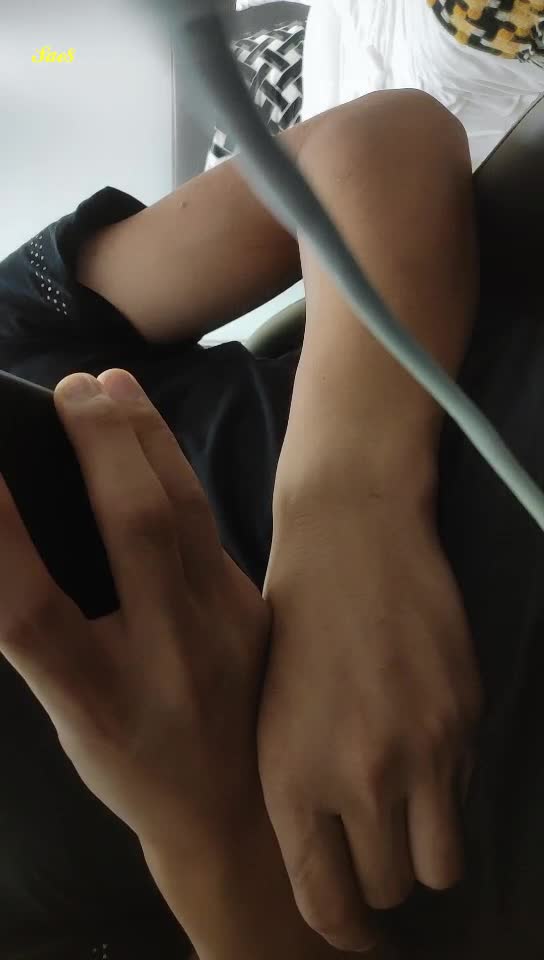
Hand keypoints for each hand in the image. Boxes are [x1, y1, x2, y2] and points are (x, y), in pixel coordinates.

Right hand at [0, 369, 269, 853]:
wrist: (238, 814)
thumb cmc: (133, 764)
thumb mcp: (73, 718)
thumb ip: (50, 634)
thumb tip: (19, 542)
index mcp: (97, 700)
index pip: (33, 609)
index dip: (0, 533)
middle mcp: (167, 658)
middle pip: (136, 528)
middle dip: (102, 443)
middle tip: (72, 388)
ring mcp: (224, 628)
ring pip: (185, 510)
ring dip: (146, 436)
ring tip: (112, 386)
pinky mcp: (257, 609)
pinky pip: (210, 523)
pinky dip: (174, 469)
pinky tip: (152, 439)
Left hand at [259, 492, 481, 951]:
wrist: (352, 536)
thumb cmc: (294, 618)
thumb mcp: (268, 710)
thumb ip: (297, 791)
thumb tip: (330, 858)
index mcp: (291, 776)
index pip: (326, 900)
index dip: (344, 928)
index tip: (356, 931)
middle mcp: (358, 776)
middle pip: (390, 887)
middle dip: (383, 876)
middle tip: (376, 845)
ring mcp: (420, 751)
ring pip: (440, 863)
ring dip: (424, 848)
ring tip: (407, 810)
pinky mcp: (463, 720)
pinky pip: (463, 793)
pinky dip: (445, 788)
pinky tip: (419, 739)